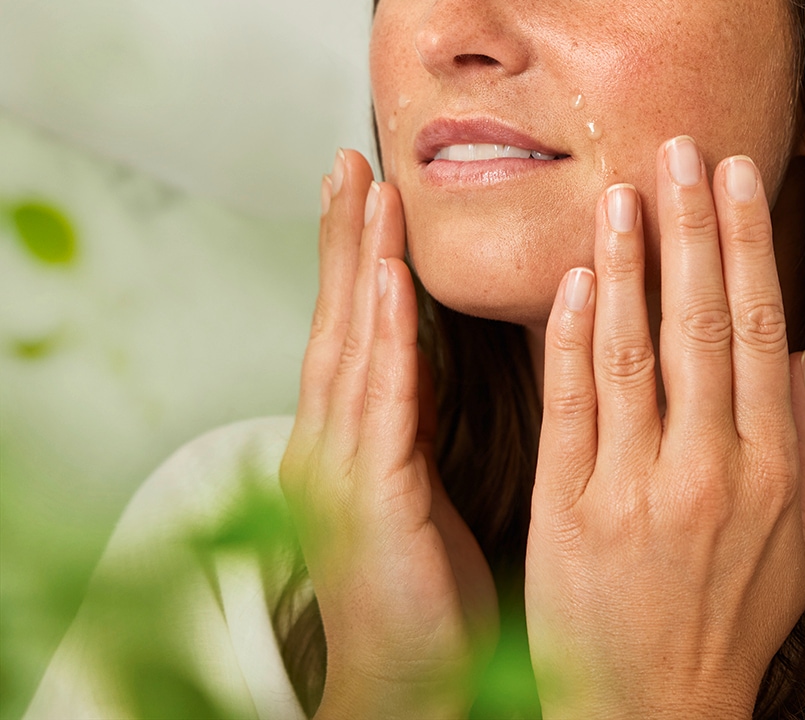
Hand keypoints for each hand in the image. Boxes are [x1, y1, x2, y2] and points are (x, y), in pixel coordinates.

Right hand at [279, 150, 497, 718]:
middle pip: (340, 318)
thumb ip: (425, 415)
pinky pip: (379, 401)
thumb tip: (450, 348)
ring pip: (352, 345)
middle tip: (353, 160)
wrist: (414, 689)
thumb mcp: (425, 484)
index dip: (357, 254)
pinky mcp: (368, 500)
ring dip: (359, 263)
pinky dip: (380, 335)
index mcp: (351, 440)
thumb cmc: (430, 591)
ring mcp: (339, 471)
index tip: (369, 187)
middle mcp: (331, 444)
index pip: (356, 327)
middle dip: (345, 237)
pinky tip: (386, 280)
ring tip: (370, 192)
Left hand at [525, 140, 804, 718]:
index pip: (760, 330)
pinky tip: (571, 280)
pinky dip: (570, 336)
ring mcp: (635, 486)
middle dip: (691, 229)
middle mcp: (709, 469)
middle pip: (702, 324)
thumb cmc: (727, 623)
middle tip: (679, 152)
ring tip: (618, 193)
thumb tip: (793, 356)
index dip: (748, 246)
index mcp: (769, 469)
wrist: (652, 710)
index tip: (735, 179)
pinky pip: (571, 405)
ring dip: (627, 263)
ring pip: (632, 350)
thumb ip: (802, 446)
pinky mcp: (570, 507)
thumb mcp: (798, 544)